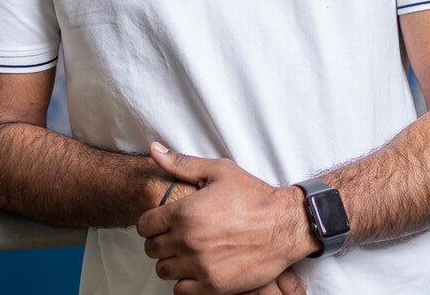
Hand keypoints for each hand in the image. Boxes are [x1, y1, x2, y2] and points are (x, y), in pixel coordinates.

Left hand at [136, 143, 315, 294]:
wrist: (285, 225)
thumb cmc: (253, 196)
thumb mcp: (218, 171)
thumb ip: (182, 163)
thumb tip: (154, 149)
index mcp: (185, 212)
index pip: (144, 225)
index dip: (151, 223)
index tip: (163, 223)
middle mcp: (188, 240)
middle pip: (151, 249)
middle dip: (160, 242)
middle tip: (176, 237)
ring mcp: (200, 265)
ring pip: (163, 270)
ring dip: (171, 262)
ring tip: (187, 253)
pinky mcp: (213, 285)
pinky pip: (180, 290)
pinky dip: (184, 282)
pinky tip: (196, 269)